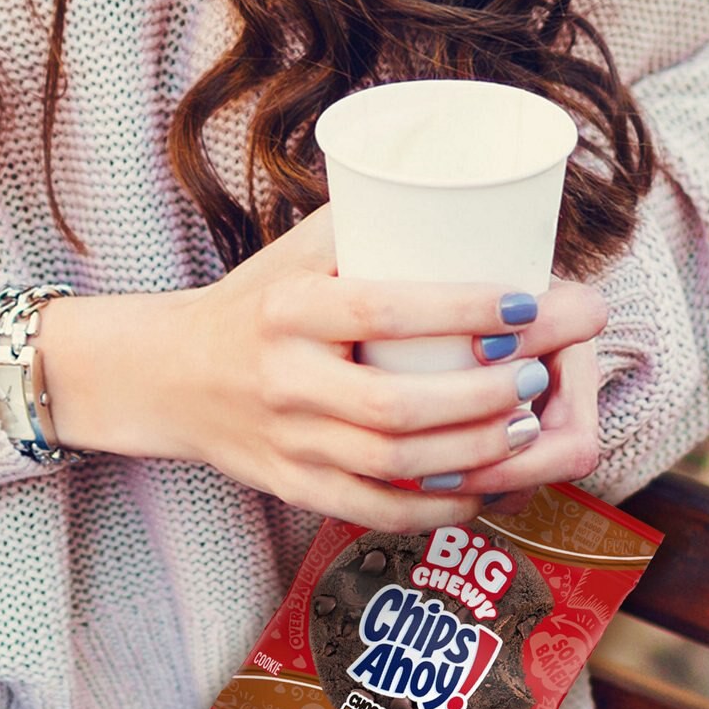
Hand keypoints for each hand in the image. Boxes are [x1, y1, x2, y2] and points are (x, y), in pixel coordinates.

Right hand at [162, 205, 607, 533]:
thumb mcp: (298, 251)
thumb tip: (479, 197)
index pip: (381, 311)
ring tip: (525, 426)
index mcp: (287, 309)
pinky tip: (483, 488)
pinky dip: (436, 508)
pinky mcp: (293, 486)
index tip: (527, 301)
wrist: (171, 374)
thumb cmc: (257, 302)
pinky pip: (373, 511)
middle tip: (536, 375)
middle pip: (395, 405)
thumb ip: (373, 224)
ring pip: (392, 465)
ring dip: (472, 453)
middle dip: (482, 395)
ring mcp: (287, 442)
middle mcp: (283, 380)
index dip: (462, 309)